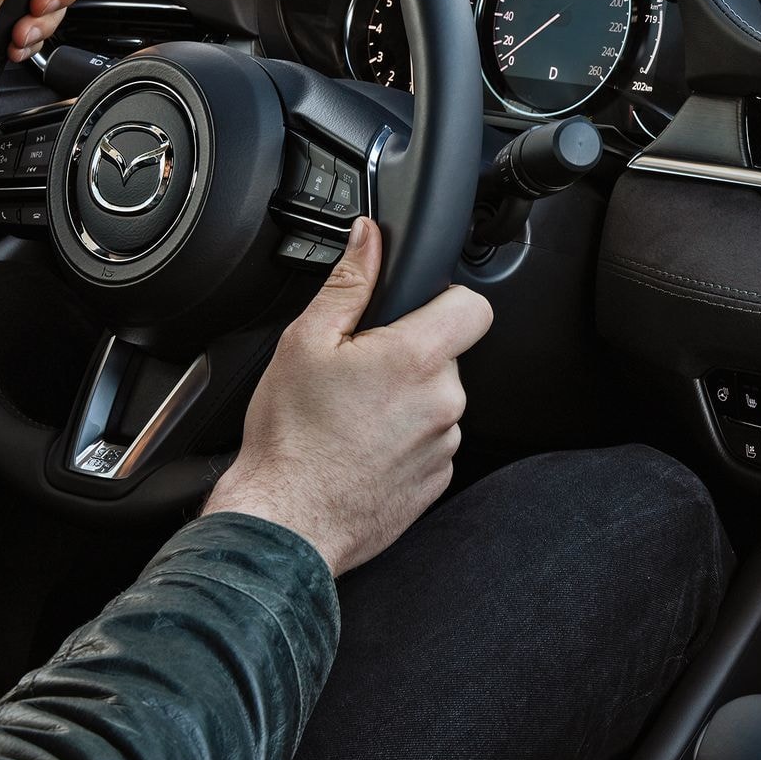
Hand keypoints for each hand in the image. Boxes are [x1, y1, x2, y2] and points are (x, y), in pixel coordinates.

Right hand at [203, 220, 491, 575]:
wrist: (287, 521)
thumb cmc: (291, 438)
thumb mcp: (306, 342)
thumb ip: (349, 282)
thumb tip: (369, 237)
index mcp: (416, 358)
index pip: (473, 306)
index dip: (444, 300)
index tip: (411, 312)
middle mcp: (444, 400)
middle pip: (447, 354)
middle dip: (410, 354)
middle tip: (358, 372)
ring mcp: (445, 443)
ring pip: (437, 399)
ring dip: (406, 399)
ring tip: (353, 415)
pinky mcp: (437, 479)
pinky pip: (430, 440)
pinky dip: (404, 438)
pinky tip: (361, 446)